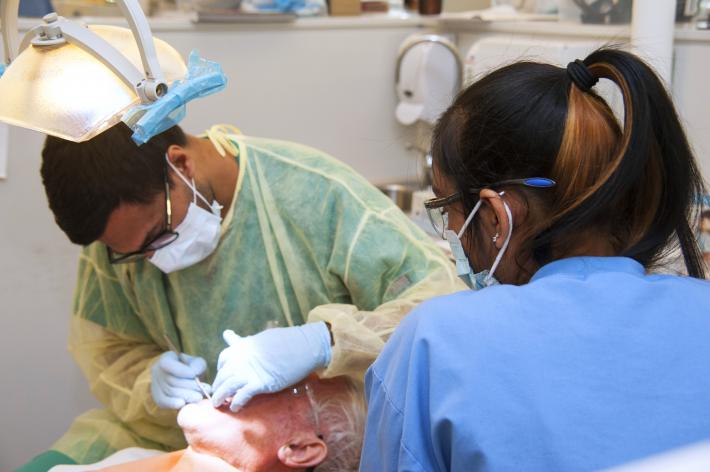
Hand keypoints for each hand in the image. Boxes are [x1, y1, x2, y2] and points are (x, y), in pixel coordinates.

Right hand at [151, 351, 210, 408]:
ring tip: (199, 397)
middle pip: (171, 380)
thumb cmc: (192, 369)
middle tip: (203, 391)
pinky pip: (163, 402)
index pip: (168, 363)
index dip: (180, 370)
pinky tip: (183, 404)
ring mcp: (155, 385)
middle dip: (189, 386)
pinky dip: (173, 404)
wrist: (184, 380)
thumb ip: (197, 365)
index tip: (194, 374)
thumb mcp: (197, 362)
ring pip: (169, 391)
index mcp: (166, 358)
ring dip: (185, 396)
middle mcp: (157, 371)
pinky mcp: (157, 397)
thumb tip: (194, 373)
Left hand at [211, 322, 331, 411]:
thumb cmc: (286, 341)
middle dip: (217, 387)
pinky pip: (242, 396)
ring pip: (227, 387)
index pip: (223, 359)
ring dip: (220, 397)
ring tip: (218, 405)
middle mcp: (241, 358)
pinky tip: (235, 408)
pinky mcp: (260, 383)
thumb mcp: (261, 338)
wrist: (303, 346)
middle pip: (222, 376)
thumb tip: (227, 334)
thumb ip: (243, 341)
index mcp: (242, 346)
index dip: (220, 370)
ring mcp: (249, 371)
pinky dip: (236, 403)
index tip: (222, 378)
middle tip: (216, 396)